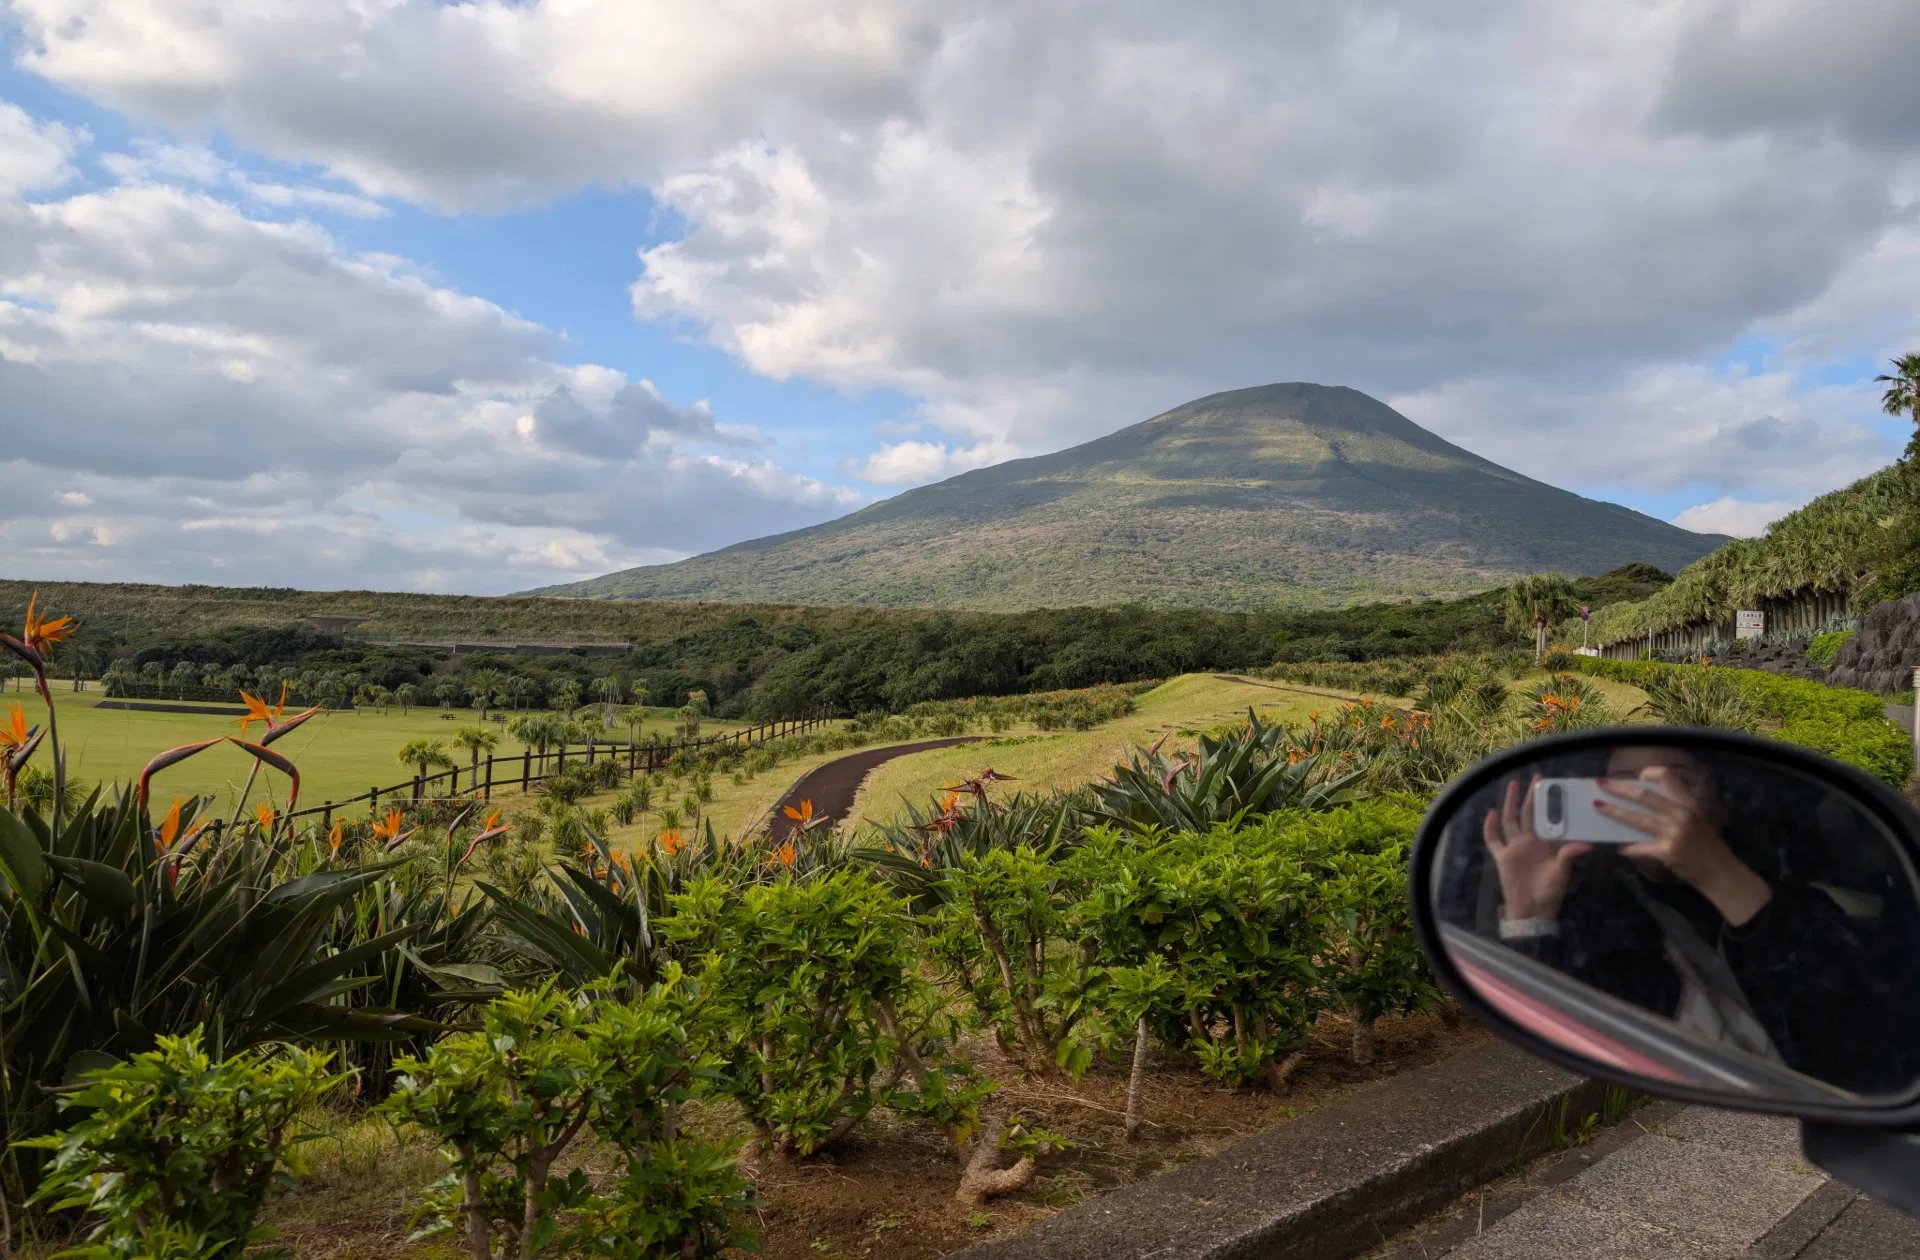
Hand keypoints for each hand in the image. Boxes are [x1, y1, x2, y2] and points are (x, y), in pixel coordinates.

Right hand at [1482, 775, 1589, 920]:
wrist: (1532, 911)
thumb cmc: (1550, 892)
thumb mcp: (1562, 873)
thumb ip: (1568, 856)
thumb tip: (1585, 844)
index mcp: (1546, 844)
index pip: (1548, 818)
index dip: (1550, 803)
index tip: (1553, 786)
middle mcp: (1530, 842)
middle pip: (1529, 814)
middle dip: (1532, 796)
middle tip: (1537, 777)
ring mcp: (1515, 848)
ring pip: (1511, 820)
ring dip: (1511, 803)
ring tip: (1513, 785)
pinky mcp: (1502, 857)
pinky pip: (1493, 840)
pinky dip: (1490, 828)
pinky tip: (1491, 814)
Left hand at [1595, 768, 1771, 925]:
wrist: (1720, 871)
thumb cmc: (1708, 845)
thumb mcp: (1697, 819)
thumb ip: (1676, 808)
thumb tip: (1646, 799)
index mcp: (1688, 803)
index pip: (1667, 777)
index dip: (1649, 773)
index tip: (1635, 776)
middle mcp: (1681, 814)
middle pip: (1643, 796)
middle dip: (1619, 789)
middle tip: (1601, 784)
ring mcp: (1673, 833)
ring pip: (1636, 818)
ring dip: (1614, 812)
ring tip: (1598, 807)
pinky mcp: (1667, 852)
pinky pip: (1640, 848)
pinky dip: (1628, 848)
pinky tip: (1619, 848)